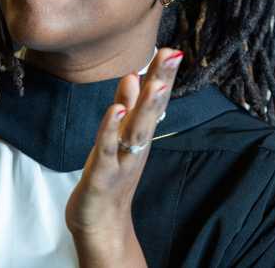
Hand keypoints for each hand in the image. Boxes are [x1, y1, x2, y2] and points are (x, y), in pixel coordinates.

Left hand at [65, 47, 183, 265]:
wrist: (101, 225)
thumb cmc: (110, 175)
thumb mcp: (120, 137)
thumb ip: (126, 105)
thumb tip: (134, 74)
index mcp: (141, 135)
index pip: (156, 101)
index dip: (165, 76)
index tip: (174, 48)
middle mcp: (136, 146)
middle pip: (151, 112)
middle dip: (161, 82)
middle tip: (172, 53)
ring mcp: (121, 161)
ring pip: (135, 131)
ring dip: (144, 107)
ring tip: (152, 81)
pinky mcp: (101, 176)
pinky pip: (106, 150)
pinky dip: (111, 130)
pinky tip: (116, 110)